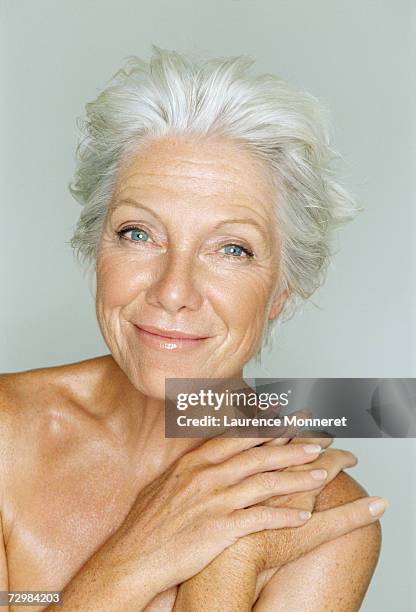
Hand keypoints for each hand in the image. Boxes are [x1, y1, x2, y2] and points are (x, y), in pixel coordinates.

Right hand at [109, 436, 332, 594]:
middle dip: (293, 446)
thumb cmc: (146, 524)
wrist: (131, 557)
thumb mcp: (166, 483)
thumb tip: (206, 457)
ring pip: (266, 483)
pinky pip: (261, 519)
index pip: (237, 436)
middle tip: (319, 439)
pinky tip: (303, 516)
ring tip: (323, 473)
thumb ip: (191, 467)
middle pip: (259, 455)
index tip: (287, 415)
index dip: (266, 425)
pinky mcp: (219, 530)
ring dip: (298, 478)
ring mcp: (214, 501)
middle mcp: (207, 475)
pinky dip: (285, 516)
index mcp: (195, 461)